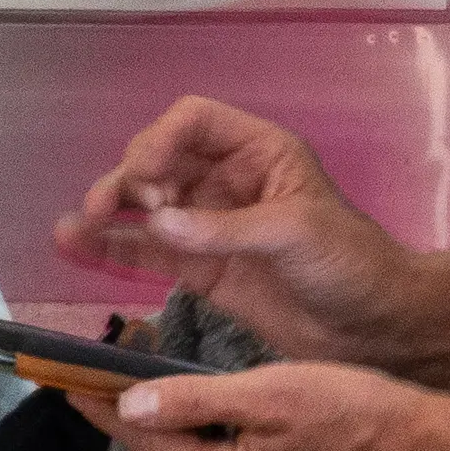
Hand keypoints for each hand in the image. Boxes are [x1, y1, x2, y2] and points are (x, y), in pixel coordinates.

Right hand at [54, 97, 402, 363]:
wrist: (374, 329)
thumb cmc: (349, 264)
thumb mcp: (295, 234)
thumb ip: (225, 229)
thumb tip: (159, 224)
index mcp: (259, 152)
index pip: (194, 121)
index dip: (161, 139)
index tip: (147, 178)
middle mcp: (228, 181)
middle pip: (161, 161)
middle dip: (131, 179)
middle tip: (114, 209)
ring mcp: (210, 226)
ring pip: (146, 207)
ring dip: (110, 211)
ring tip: (74, 227)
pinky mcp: (201, 270)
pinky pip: (149, 253)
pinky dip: (114, 249)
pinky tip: (74, 245)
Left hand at [111, 362, 449, 450]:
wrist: (423, 449)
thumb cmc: (353, 408)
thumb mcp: (270, 391)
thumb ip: (194, 401)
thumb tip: (130, 404)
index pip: (145, 444)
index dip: (105, 409)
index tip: (73, 383)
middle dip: (135, 435)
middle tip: (137, 384)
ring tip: (179, 406)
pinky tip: (221, 437)